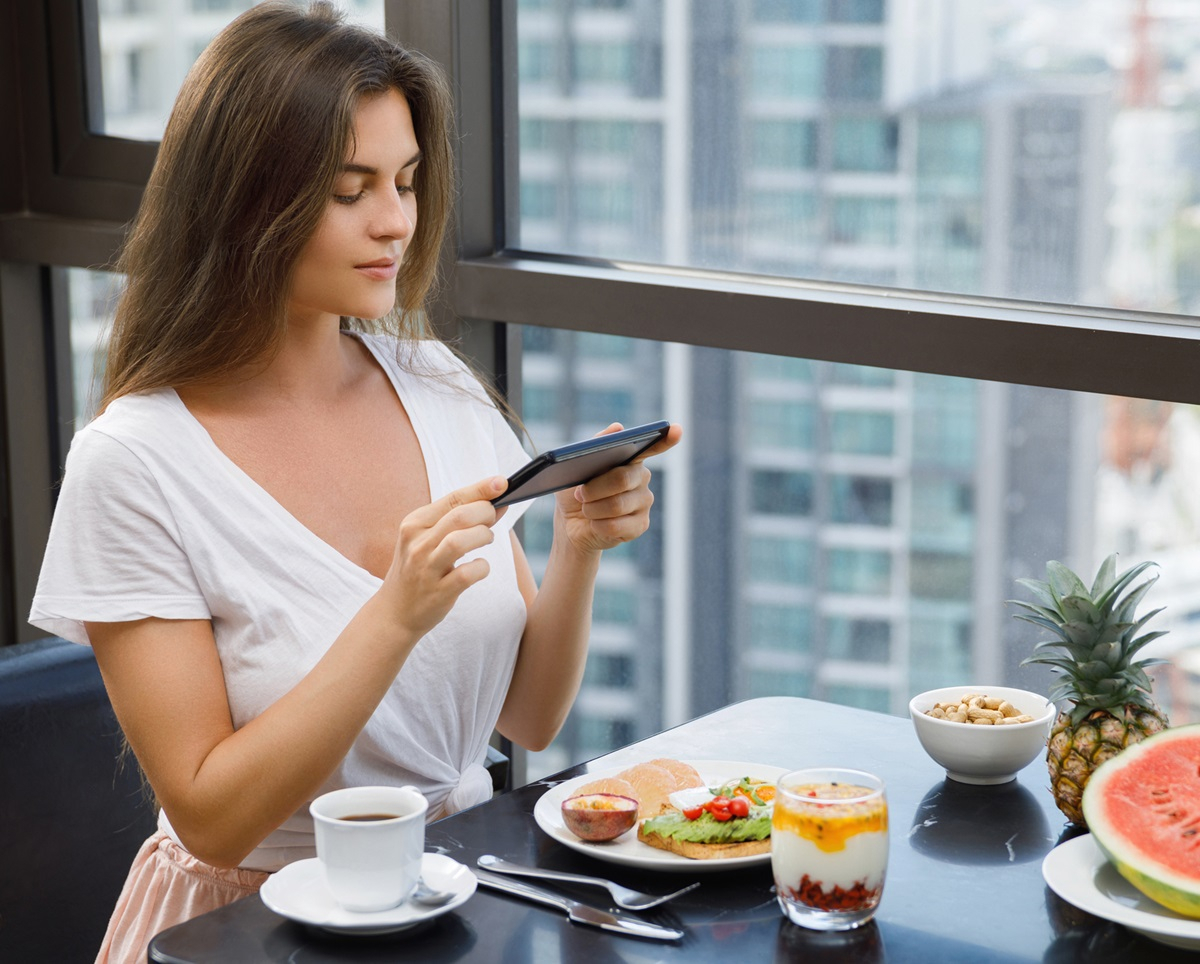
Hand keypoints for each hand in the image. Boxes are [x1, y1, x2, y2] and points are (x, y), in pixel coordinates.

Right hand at [380, 476, 508, 639]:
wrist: (394, 612)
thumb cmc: (419, 569)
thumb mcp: (429, 539)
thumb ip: (461, 521)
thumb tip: (497, 503)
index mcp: (415, 524)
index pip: (453, 498)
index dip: (481, 489)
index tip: (501, 483)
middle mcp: (417, 543)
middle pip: (460, 516)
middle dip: (486, 513)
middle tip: (493, 519)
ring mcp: (426, 568)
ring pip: (460, 541)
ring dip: (483, 536)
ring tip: (486, 540)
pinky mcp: (438, 591)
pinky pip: (468, 574)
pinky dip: (482, 567)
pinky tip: (479, 567)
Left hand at [552, 422, 682, 554]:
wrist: (571, 524)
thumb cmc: (575, 490)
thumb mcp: (576, 465)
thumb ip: (594, 444)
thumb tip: (618, 427)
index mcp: (631, 459)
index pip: (653, 446)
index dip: (666, 439)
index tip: (676, 429)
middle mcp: (643, 478)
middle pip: (622, 479)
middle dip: (595, 488)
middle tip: (580, 493)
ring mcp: (644, 502)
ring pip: (617, 505)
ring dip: (592, 509)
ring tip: (585, 509)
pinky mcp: (640, 525)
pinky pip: (616, 526)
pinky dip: (597, 525)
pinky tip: (594, 524)